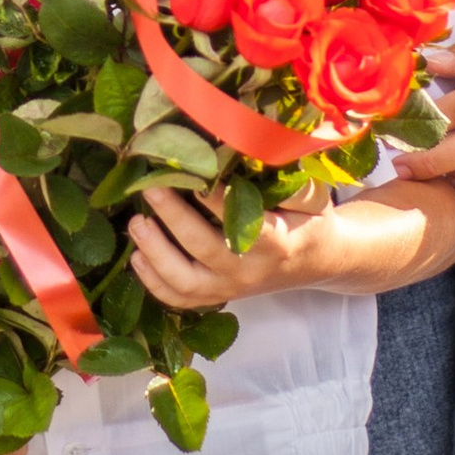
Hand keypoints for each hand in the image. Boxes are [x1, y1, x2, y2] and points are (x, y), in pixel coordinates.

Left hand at [128, 178, 336, 311]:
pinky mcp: (218, 297)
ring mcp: (231, 289)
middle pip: (205, 250)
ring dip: (155, 253)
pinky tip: (137, 256)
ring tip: (136, 222)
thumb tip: (252, 155)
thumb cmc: (309, 221)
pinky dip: (153, 282)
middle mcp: (250, 271)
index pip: (241, 224)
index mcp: (277, 243)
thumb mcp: (312, 198)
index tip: (193, 175)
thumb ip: (288, 181)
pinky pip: (179, 299)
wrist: (317, 262)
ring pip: (185, 283)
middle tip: (151, 189)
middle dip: (173, 218)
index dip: (214, 199)